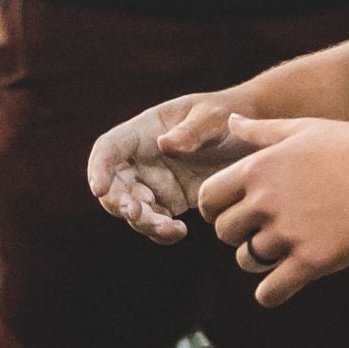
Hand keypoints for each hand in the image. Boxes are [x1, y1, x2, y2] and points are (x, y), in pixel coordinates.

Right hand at [89, 96, 245, 243]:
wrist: (249, 137)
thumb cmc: (226, 116)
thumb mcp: (213, 117)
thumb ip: (192, 131)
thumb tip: (165, 145)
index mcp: (143, 131)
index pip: (108, 149)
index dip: (98, 169)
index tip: (99, 189)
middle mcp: (141, 159)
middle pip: (114, 185)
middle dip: (119, 203)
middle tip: (138, 215)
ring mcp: (154, 183)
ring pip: (134, 209)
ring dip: (143, 222)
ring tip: (168, 228)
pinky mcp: (170, 201)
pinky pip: (157, 221)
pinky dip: (162, 231)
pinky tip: (179, 231)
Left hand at [196, 115, 348, 304]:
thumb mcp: (303, 129)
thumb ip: (261, 131)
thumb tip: (232, 122)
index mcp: (257, 168)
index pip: (208, 199)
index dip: (216, 209)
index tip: (234, 213)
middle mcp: (266, 201)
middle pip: (224, 232)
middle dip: (238, 235)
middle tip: (263, 232)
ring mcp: (289, 232)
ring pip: (247, 261)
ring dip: (259, 261)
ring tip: (282, 253)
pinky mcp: (313, 260)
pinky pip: (270, 291)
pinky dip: (271, 293)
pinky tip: (283, 284)